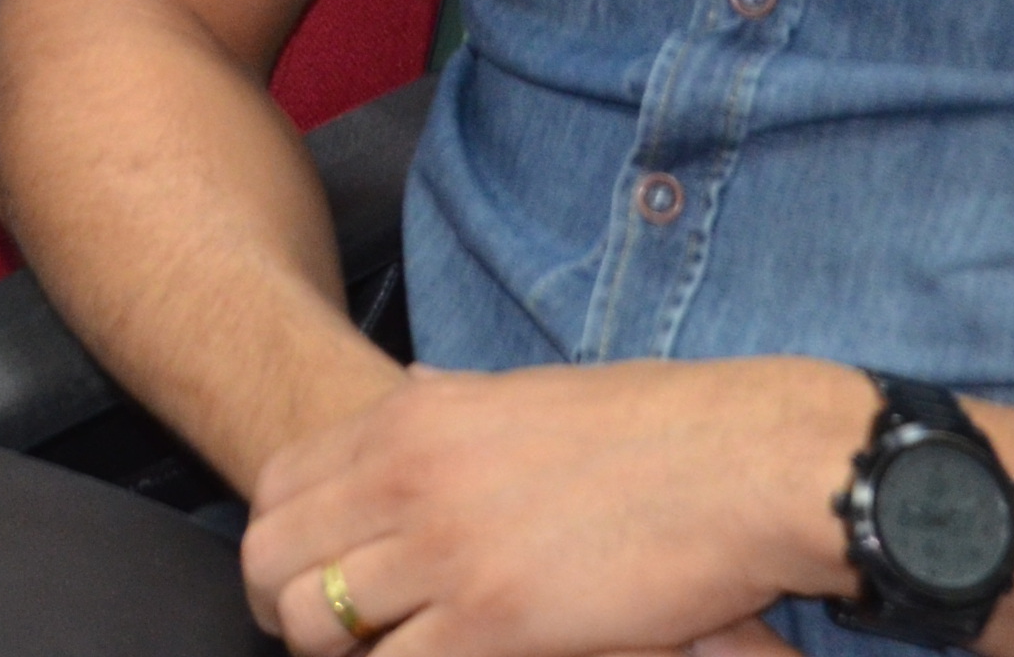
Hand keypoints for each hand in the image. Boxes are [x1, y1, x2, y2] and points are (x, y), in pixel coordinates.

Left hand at [235, 358, 853, 655]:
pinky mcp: (492, 619)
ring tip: (389, 653)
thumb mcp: (526, 392)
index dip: (278, 546)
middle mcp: (406, 474)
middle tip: (335, 641)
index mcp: (410, 416)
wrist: (740, 462)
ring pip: (316, 624)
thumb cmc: (654, 428)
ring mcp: (444, 549)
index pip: (275, 484)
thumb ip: (452, 400)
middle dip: (285, 609)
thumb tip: (412, 384)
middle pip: (273, 558)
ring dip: (342, 652)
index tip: (305, 581)